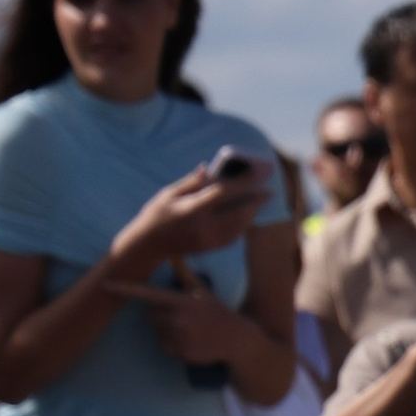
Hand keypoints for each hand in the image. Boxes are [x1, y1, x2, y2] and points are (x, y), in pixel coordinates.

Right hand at [113, 160, 269, 272]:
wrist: (147, 245)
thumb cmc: (156, 214)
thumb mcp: (168, 193)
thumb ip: (191, 182)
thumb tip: (208, 167)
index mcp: (191, 210)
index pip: (223, 193)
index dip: (242, 183)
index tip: (256, 175)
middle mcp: (203, 227)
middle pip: (238, 213)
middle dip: (255, 202)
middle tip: (268, 191)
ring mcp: (207, 240)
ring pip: (239, 227)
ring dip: (252, 214)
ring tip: (260, 202)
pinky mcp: (209, 248)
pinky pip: (233, 237)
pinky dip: (242, 225)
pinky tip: (247, 216)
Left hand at [121, 260, 242, 371]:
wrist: (236, 339)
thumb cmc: (216, 311)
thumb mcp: (201, 291)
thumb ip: (183, 273)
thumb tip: (174, 253)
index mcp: (181, 301)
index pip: (146, 293)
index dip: (125, 288)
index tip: (106, 285)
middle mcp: (178, 318)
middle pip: (150, 315)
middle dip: (159, 315)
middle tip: (179, 316)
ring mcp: (179, 336)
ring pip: (156, 332)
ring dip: (166, 330)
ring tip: (187, 329)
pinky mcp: (181, 352)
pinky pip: (164, 347)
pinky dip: (172, 345)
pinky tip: (188, 341)